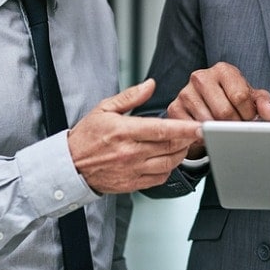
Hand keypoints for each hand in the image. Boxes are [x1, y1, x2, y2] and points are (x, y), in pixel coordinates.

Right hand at [67, 79, 201, 192]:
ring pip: (168, 164)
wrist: (69, 166)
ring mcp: (131, 170)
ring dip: (180, 154)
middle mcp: (129, 153)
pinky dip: (168, 169)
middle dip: (187, 140)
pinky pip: (158, 179)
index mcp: (124, 131)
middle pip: (169, 147)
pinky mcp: (131, 184)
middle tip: (194, 132)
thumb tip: (150, 84)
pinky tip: (167, 160)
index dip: (184, 128)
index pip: (162, 130)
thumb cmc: (86, 137)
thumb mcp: (104, 109)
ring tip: (182, 144)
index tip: (201, 127)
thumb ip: (131, 97)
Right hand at [165, 62, 269, 157]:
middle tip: (237, 127)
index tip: (249, 118)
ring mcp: (185, 92)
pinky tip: (208, 131)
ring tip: (222, 128)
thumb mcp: (252, 99)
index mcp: (223, 70)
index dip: (248, 114)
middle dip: (235, 125)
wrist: (208, 106)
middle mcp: (201, 77)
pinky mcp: (174, 109)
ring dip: (219, 132)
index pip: (240, 96)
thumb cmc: (233, 100)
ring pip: (208, 123)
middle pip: (224, 112)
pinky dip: (203, 136)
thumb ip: (265, 104)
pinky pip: (192, 130)